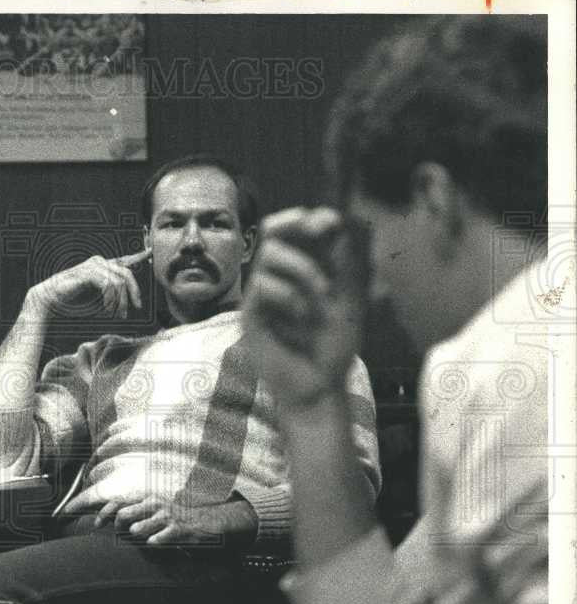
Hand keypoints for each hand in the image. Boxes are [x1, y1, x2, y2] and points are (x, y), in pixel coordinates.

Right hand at [24, 248, 150, 319]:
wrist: (50, 300)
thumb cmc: (73, 300)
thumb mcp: (98, 297)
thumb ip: (113, 293)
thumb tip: (131, 299)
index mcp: (102, 266)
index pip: (124, 260)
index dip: (139, 256)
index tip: (150, 251)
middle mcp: (99, 262)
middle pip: (126, 275)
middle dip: (134, 293)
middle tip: (136, 308)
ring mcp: (93, 265)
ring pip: (119, 282)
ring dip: (119, 302)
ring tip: (114, 314)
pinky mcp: (88, 272)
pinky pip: (108, 285)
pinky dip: (110, 299)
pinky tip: (105, 308)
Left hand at [91, 498, 251, 545]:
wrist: (208, 521)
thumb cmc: (178, 519)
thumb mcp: (156, 513)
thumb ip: (136, 516)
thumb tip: (113, 523)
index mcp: (147, 499)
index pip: (119, 502)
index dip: (104, 513)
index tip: (95, 525)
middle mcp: (154, 504)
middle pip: (123, 514)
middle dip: (116, 528)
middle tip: (117, 536)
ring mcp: (167, 516)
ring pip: (139, 526)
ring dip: (134, 534)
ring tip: (137, 537)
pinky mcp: (179, 528)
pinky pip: (161, 536)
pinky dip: (154, 540)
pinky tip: (152, 543)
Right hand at [242, 207, 368, 407]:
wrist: (320, 385)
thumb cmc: (333, 346)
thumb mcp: (352, 301)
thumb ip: (350, 264)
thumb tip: (349, 222)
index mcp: (304, 269)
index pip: (297, 230)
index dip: (311, 218)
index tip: (332, 221)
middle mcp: (280, 277)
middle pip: (273, 231)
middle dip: (294, 224)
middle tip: (318, 229)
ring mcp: (263, 295)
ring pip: (268, 255)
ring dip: (302, 267)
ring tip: (323, 292)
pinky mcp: (251, 315)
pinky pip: (260, 286)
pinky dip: (287, 294)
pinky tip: (303, 315)